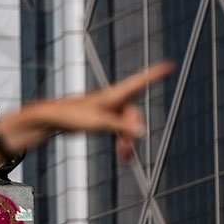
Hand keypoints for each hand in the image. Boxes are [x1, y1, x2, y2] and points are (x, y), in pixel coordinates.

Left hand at [46, 61, 172, 161]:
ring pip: (128, 126)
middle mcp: (114, 100)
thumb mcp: (99, 123)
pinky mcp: (104, 120)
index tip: (170, 64)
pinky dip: (123, 143)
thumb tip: (142, 132)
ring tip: (125, 158)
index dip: (156, 74)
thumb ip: (121, 127)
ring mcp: (110, 110)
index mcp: (115, 95)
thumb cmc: (72, 115)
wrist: (52, 119)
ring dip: (128, 142)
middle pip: (134, 116)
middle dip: (132, 134)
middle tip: (125, 153)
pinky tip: (124, 156)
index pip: (140, 82)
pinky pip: (120, 131)